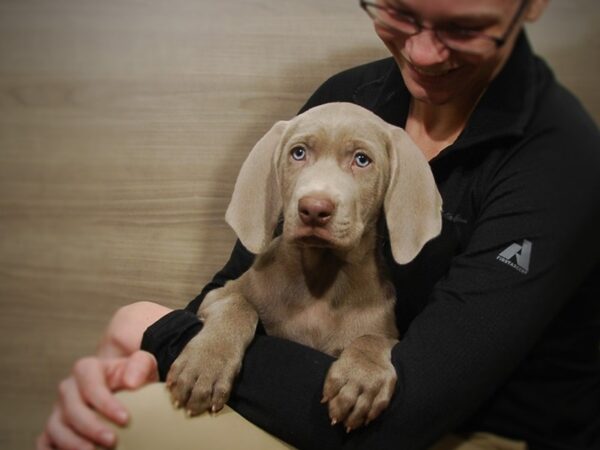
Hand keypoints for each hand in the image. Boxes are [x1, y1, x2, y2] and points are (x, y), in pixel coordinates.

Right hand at [37, 350, 157, 449]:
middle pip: (71, 409)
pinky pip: (44, 442)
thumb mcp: (144, 364)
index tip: (125, 419)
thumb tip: (132, 382)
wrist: (129, 392)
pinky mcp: (53, 429)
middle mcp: (68, 388)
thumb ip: (140, 366)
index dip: (105, 403)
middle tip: (112, 441)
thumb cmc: (136, 378)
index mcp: (87, 369)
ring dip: (71, 443)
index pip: (90, 385)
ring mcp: (58, 410)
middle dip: (91, 427)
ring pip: (55, 428)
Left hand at [322, 335, 397, 431]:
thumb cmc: (352, 360)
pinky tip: (366, 421)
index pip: (333, 386)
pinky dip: (372, 415)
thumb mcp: (339, 364)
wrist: (375, 346)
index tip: (330, 412)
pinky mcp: (387, 383)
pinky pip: (380, 404)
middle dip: (340, 414)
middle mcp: (359, 374)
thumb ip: (331, 381)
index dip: (330, 401)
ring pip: (363, 406)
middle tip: (337, 421)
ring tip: (349, 426)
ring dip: (354, 420)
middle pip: (346, 399)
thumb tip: (324, 401)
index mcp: (344, 367)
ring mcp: (374, 380)